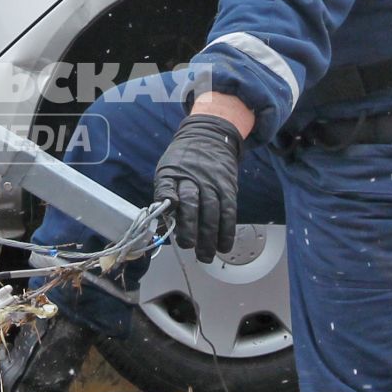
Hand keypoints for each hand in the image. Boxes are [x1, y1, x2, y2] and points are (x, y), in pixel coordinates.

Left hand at [153, 114, 242, 262]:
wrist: (209, 136)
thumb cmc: (183, 159)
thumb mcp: (167, 168)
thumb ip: (165, 191)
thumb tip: (162, 218)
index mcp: (172, 173)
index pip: (167, 187)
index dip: (167, 202)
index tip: (168, 219)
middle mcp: (193, 178)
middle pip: (192, 204)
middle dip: (190, 228)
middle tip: (188, 248)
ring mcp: (213, 183)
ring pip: (212, 211)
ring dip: (210, 236)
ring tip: (206, 255)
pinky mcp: (228, 188)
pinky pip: (229, 211)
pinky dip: (227, 230)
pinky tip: (224, 245)